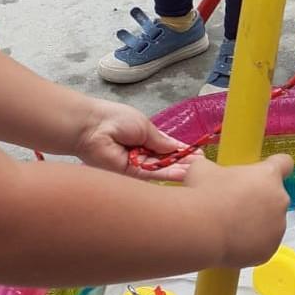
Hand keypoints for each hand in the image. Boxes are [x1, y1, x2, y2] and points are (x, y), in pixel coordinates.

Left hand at [74, 99, 191, 181]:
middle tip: (202, 166)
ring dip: (179, 170)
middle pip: (166, 161)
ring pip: (161, 170)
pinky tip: (183, 173)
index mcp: (144, 138)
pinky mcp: (130, 175)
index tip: (198, 154)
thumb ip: (161, 141)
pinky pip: (152, 175)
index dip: (182, 151)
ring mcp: (136, 165)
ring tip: (198, 171)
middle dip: (183, 163)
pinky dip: (167, 174)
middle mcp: (141, 154)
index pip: (167, 148)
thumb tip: (179, 148)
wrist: (92, 126)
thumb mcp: (144, 126)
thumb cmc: (115, 119)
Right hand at [185, 154, 293, 267]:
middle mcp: (280, 199)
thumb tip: (209, 174)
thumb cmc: (203, 194)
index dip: (276, 167)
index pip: (284, 163)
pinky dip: (250, 245)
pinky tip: (230, 242)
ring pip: (270, 223)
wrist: (200, 229)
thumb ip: (215, 169)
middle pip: (274, 197)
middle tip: (233, 206)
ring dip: (255, 224)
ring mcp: (278, 226)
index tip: (265, 173)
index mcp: (268, 175)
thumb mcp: (203, 169)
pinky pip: (262, 245)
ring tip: (229, 227)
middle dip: (258, 201)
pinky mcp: (270, 250)